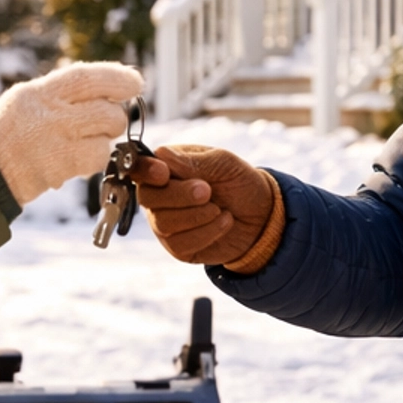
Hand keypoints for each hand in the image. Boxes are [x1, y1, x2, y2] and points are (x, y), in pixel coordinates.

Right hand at [0, 62, 141, 205]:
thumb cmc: (6, 135)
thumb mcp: (25, 101)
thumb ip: (59, 93)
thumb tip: (104, 87)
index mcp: (39, 93)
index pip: (85, 77)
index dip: (116, 77)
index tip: (135, 81)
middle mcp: (49, 114)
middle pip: (105, 110)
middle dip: (115, 117)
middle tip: (107, 122)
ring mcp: (57, 141)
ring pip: (106, 134)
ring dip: (105, 139)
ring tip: (83, 142)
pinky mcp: (62, 166)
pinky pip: (98, 158)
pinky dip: (94, 159)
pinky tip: (77, 161)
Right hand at [136, 145, 282, 267]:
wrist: (262, 214)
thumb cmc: (239, 181)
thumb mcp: (223, 163)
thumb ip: (192, 161)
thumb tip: (160, 155)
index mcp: (166, 168)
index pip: (140, 168)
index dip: (146, 172)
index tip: (164, 173)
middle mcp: (160, 196)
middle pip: (148, 197)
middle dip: (179, 195)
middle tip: (207, 191)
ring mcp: (166, 223)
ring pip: (163, 222)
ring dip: (196, 215)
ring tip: (219, 208)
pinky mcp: (178, 247)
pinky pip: (179, 244)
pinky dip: (206, 233)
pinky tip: (224, 222)